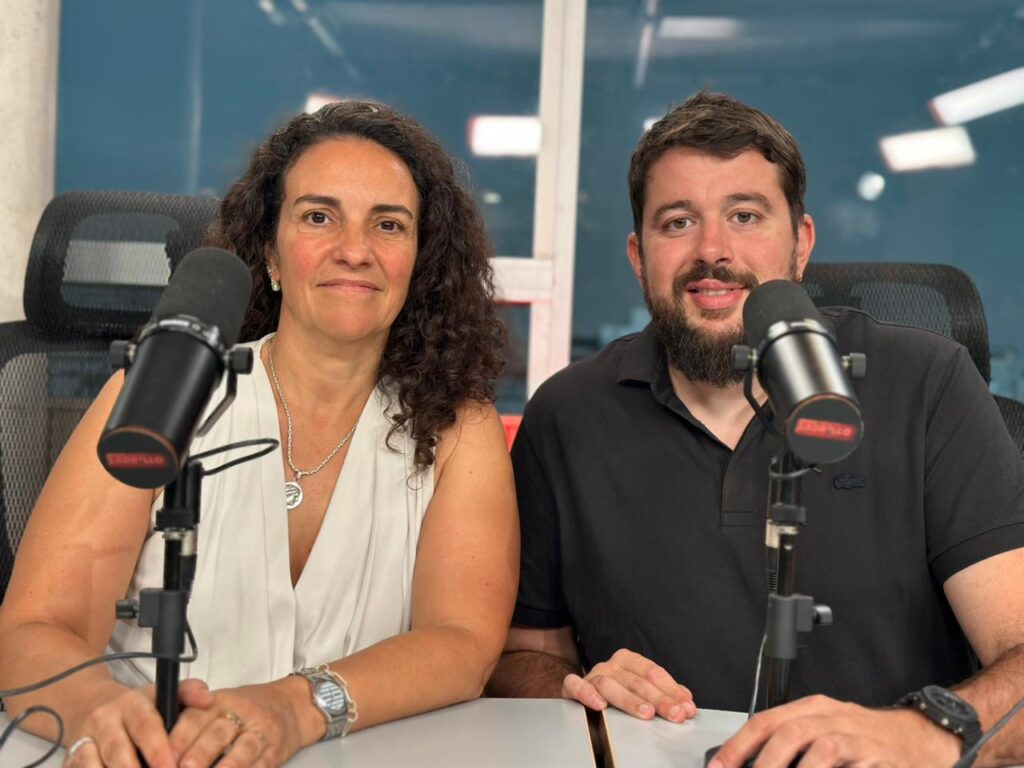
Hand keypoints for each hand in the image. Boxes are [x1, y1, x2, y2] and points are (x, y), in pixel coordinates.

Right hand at [63, 679, 210, 767]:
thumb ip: (188, 693)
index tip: (171, 767)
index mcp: (130, 705)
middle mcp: (103, 722)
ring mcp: (82, 743)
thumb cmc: (139, 707)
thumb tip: (208, 700)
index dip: (158, 749)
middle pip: (117, 752)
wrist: (90, 705)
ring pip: (90, 764)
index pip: (145, 726)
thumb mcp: (163, 693)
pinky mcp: (69, 760)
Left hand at [169, 678, 310, 767]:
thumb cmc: (246, 709)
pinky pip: (263, 765)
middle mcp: (241, 714)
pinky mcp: (276, 750)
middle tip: (184, 767)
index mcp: (220, 702)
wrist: (292, 705)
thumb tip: (161, 750)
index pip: (196, 717)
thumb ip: (191, 723)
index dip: (180, 738)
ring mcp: (262, 731)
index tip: (165, 757)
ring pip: (244, 749)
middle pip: (219, 733)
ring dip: (228, 766)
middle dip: (200, 753)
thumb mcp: (219, 705)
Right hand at [561, 648, 695, 722]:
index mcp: (629, 661)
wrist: (581, 693)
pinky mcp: (572, 686)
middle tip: (674, 714)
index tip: (686, 708)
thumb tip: (686, 700)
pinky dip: (587, 693)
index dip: (672, 690)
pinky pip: (576, 686)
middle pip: (637, 681)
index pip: (654, 673)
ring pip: (611, 685)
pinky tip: (600, 705)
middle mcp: (611, 666)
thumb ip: (662, 693)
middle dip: (660, 699)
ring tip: (646, 713)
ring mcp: (592, 675)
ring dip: (630, 700)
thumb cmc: (615, 692)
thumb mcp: (640, 690)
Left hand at [707, 694, 961, 767]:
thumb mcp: (825, 728)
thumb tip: (748, 761)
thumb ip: (790, 743)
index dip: (739, 747)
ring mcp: (859, 740)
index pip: (766, 721)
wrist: (921, 736)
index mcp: (813, 708)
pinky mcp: (881, 760)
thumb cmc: (864, 737)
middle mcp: (834, 719)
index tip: (719, 767)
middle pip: (790, 734)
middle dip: (765, 764)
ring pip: (821, 752)